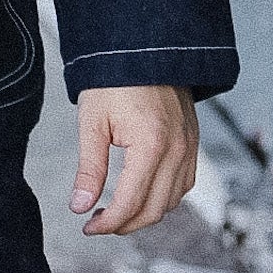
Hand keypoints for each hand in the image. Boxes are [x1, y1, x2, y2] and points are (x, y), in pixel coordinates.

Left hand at [69, 84, 197, 234]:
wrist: (143, 47)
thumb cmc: (114, 78)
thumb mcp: (93, 121)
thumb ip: (89, 168)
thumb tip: (80, 206)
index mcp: (152, 145)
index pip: (131, 203)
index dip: (108, 223)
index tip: (88, 226)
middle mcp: (177, 150)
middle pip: (154, 210)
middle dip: (125, 224)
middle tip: (98, 222)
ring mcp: (189, 146)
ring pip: (172, 201)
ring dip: (145, 213)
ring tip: (117, 209)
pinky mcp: (193, 141)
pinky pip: (184, 183)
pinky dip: (164, 196)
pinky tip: (142, 192)